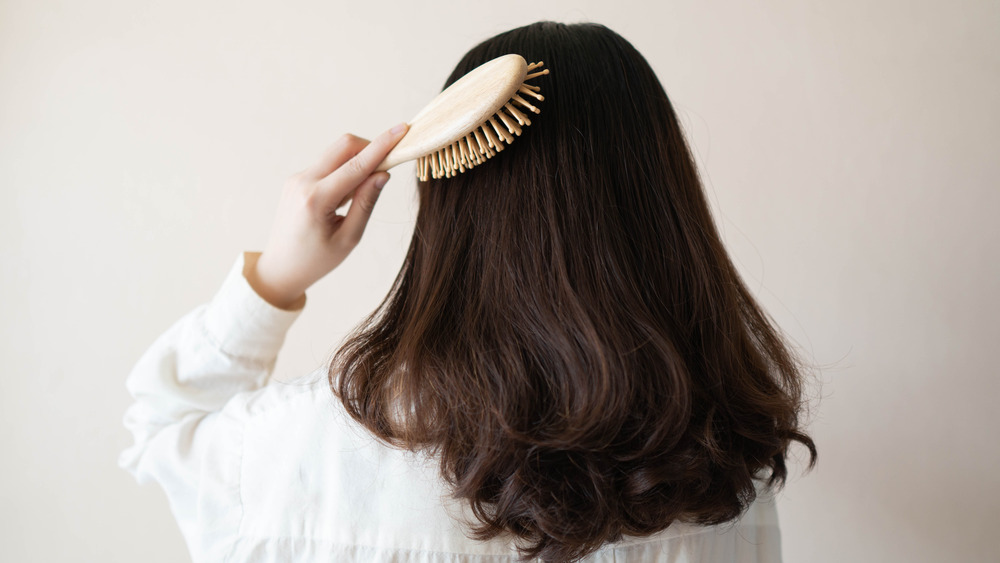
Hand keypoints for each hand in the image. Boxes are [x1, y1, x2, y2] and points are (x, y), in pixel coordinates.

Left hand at [246, 123, 408, 309]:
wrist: (280, 269)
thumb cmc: (316, 260)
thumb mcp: (348, 238)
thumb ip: (365, 203)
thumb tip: (382, 174)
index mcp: (316, 200)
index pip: (356, 165)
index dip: (382, 146)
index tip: (402, 130)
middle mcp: (303, 182)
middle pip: (343, 146)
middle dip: (369, 148)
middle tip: (387, 166)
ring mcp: (297, 178)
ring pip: (335, 153)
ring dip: (356, 163)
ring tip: (357, 198)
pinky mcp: (297, 180)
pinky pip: (327, 165)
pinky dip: (343, 172)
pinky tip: (343, 200)